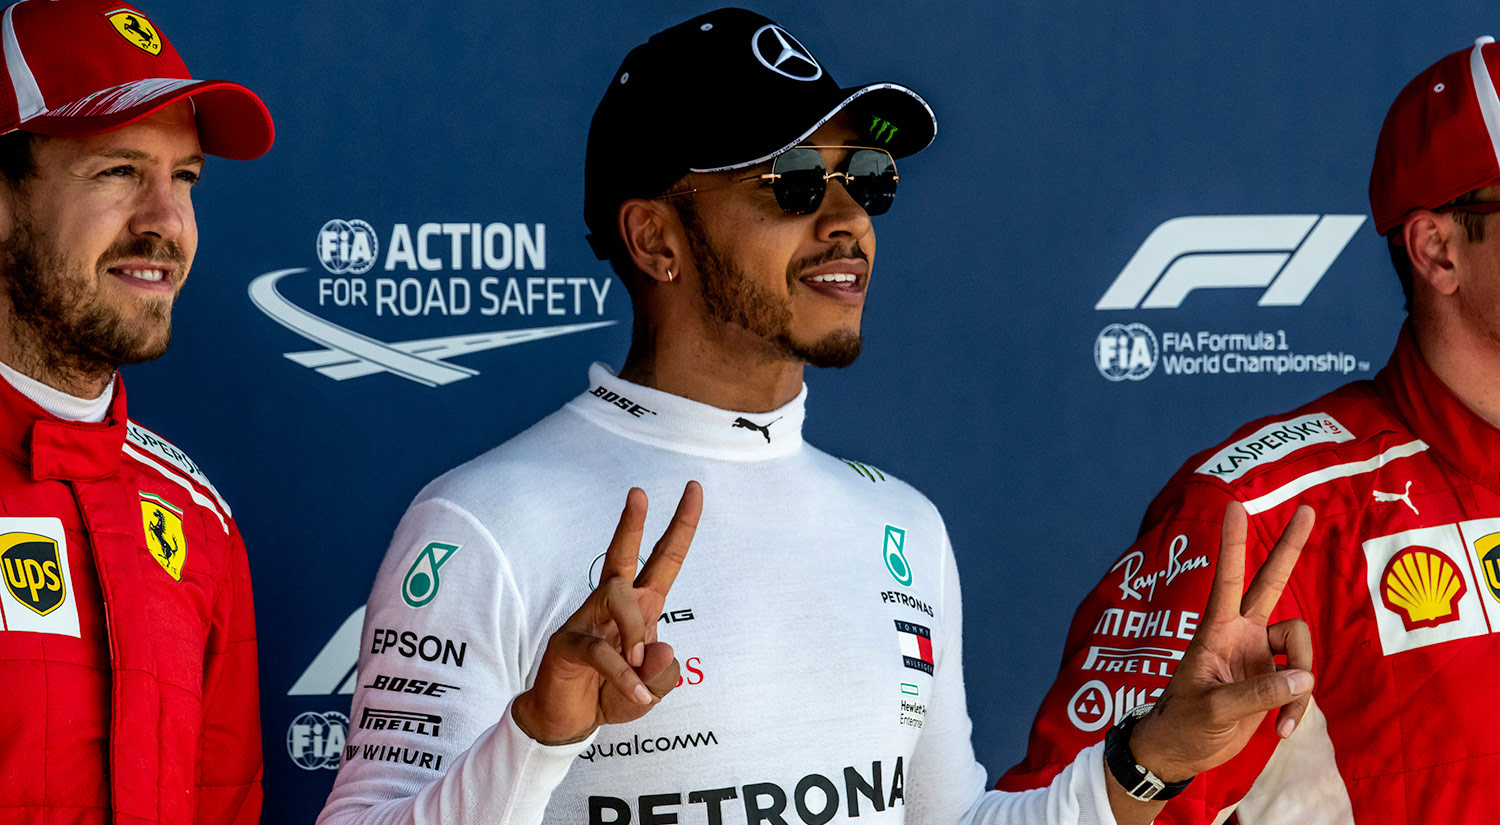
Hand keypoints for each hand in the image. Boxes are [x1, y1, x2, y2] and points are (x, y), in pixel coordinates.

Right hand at [512, 481, 702, 744]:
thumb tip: (660, 648)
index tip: (694, 488)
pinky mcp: (569, 643)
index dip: (682, 526)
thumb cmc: (612, 696)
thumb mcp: (652, 690)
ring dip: (636, 631)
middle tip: (639, 491)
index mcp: (642, 607)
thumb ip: (664, 672)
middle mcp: (614, 605)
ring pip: (619, 596)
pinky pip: (601, 649)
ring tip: (638, 663)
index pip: (665, 559)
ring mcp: (588, 620)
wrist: (569, 722)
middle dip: (633, 522)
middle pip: (625, 554)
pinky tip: (635, 694)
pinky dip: (623, 675)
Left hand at [1129, 502, 1314, 782]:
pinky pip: (1302, 681)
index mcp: (1217, 631)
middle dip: (1290, 548)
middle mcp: (1241, 634)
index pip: (1227, 579)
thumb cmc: (1185, 724)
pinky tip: (1282, 729)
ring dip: (1301, 683)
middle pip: (1272, 583)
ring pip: (1300, 645)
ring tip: (1281, 719)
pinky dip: (1298, 706)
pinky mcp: (1273, 678)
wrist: (1184, 752)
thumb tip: (1305, 678)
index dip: (1234, 545)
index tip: (1235, 505)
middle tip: (1306, 508)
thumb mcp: (1215, 710)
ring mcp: (1259, 655)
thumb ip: (1259, 692)